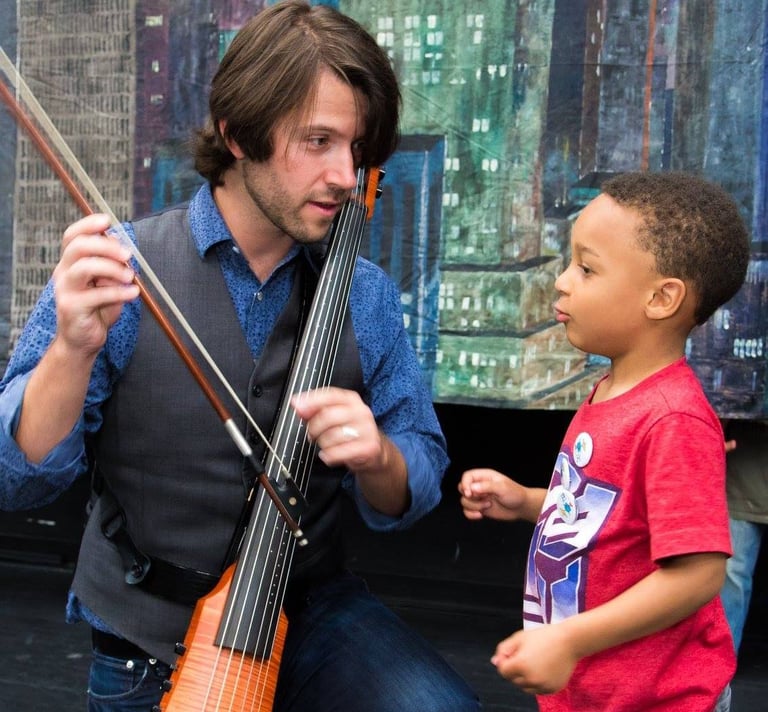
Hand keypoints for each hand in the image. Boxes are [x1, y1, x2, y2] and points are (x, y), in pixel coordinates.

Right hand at [53, 213, 138, 356]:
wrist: (82, 340)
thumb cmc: (97, 309)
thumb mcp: (107, 283)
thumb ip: (113, 266)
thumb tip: (124, 247)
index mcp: (70, 263)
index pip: (72, 236)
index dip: (88, 225)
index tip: (107, 220)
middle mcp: (64, 272)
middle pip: (79, 247)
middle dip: (106, 246)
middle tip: (128, 254)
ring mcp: (65, 290)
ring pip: (85, 267)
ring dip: (112, 268)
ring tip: (131, 276)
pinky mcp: (72, 307)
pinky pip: (97, 294)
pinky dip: (119, 292)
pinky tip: (133, 293)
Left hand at [291, 387, 382, 471]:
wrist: (374, 451)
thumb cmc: (351, 431)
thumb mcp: (334, 416)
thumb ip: (314, 409)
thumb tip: (297, 404)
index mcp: (352, 400)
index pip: (330, 395)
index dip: (311, 400)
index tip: (297, 406)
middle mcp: (361, 412)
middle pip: (328, 416)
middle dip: (314, 428)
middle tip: (312, 435)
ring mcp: (367, 429)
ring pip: (332, 436)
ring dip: (322, 444)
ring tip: (325, 445)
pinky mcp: (368, 447)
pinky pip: (339, 452)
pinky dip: (329, 456)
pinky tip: (330, 455)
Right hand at [458, 468, 531, 520]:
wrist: (521, 507)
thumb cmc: (515, 494)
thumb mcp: (502, 487)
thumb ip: (487, 486)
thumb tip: (472, 488)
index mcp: (484, 477)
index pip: (467, 476)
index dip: (465, 484)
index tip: (469, 493)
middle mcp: (479, 486)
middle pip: (462, 488)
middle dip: (469, 496)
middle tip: (482, 499)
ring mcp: (478, 498)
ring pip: (464, 501)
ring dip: (474, 506)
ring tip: (488, 505)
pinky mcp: (479, 508)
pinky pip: (467, 511)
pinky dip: (471, 514)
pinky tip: (481, 515)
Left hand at [492, 625, 577, 694]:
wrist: (569, 641)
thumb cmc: (543, 636)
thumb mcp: (520, 637)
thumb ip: (504, 649)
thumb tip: (495, 662)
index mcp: (521, 665)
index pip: (503, 671)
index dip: (505, 661)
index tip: (514, 652)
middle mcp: (531, 679)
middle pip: (513, 680)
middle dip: (515, 670)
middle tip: (526, 655)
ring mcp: (543, 686)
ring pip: (525, 687)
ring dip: (525, 678)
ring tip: (535, 662)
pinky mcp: (552, 689)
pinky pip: (538, 690)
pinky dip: (537, 682)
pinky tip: (543, 668)